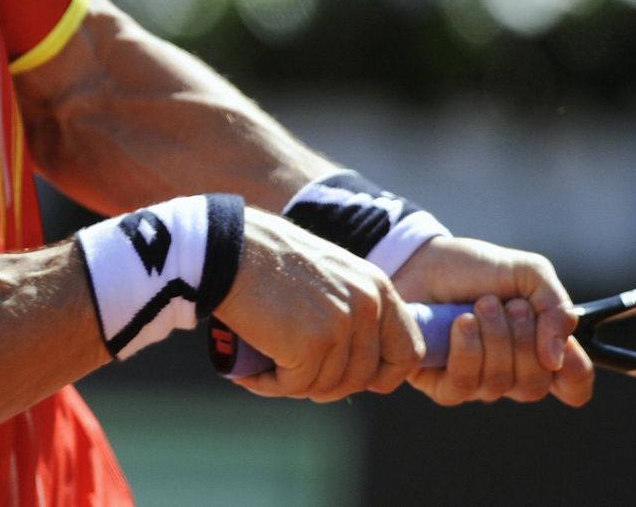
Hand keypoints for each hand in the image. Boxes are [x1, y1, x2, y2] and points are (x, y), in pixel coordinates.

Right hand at [214, 208, 423, 401]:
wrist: (227, 248)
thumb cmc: (266, 257)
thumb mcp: (328, 273)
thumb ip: (351, 307)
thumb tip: (355, 359)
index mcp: (377, 287)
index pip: (407, 351)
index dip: (384, 375)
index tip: (356, 380)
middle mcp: (367, 306)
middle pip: (363, 378)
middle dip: (326, 383)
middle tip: (291, 372)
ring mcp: (340, 327)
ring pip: (327, 386)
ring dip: (293, 384)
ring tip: (266, 366)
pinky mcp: (310, 346)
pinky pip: (295, 386)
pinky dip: (269, 385)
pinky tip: (252, 371)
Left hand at [393, 237, 593, 406]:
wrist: (424, 259)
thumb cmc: (476, 269)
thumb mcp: (529, 274)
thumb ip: (556, 307)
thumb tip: (556, 357)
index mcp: (538, 350)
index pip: (572, 386)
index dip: (575, 374)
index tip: (562, 348)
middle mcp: (509, 373)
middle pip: (534, 386)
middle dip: (524, 339)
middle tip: (510, 304)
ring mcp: (475, 381)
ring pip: (499, 384)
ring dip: (495, 337)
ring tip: (481, 304)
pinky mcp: (438, 382)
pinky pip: (463, 386)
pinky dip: (467, 350)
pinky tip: (461, 323)